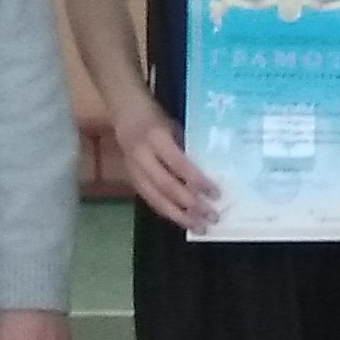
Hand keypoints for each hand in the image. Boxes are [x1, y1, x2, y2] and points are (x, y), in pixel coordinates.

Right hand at [110, 100, 220, 230]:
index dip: (197, 181)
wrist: (124, 111)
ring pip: (155, 199)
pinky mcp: (130, 179)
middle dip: (190, 205)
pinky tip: (183, 220)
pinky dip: (167, 211)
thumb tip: (211, 174)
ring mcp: (133, 169)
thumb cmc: (157, 118)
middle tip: (212, 217)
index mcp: (156, 138)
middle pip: (166, 187)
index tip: (216, 194)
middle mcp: (142, 156)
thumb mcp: (175, 127)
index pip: (179, 165)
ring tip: (199, 227)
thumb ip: (187, 150)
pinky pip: (150, 199)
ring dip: (179, 216)